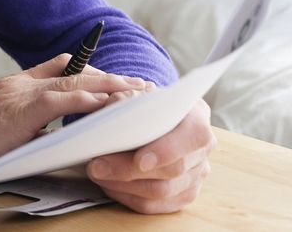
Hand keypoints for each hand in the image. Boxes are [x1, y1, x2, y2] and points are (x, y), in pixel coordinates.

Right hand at [0, 55, 149, 177]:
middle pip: (75, 71)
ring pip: (75, 81)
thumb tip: (53, 135)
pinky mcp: (22, 109)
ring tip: (136, 92)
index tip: (113, 77)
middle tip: (138, 84)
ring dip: (110, 86)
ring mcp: (22, 93)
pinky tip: (109, 103)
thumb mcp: (0, 124)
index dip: (90, 70)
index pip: (60, 67)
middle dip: (110, 77)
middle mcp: (22, 83)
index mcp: (16, 85)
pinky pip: (63, 99)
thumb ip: (26, 122)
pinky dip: (88, 99)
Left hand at [87, 98, 215, 213]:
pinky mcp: (182, 194)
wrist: (152, 117)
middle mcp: (201, 150)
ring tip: (96, 174)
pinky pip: (155, 205)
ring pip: (162, 191)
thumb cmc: (143, 103)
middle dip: (129, 170)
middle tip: (96, 166)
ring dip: (123, 185)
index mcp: (197, 118)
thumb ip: (127, 99)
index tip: (139, 160)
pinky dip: (127, 197)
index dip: (167, 150)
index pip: (194, 137)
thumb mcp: (136, 92)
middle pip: (173, 170)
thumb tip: (113, 110)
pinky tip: (108, 184)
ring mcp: (195, 175)